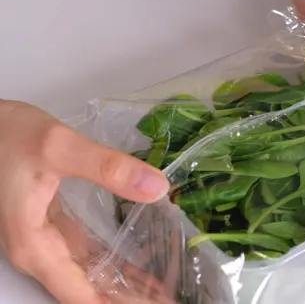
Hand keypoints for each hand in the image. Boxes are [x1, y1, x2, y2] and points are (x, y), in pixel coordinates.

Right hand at [0, 100, 169, 303]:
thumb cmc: (9, 135)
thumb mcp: (60, 147)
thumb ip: (108, 168)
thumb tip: (157, 188)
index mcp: (36, 246)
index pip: (82, 296)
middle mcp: (38, 252)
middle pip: (88, 291)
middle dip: (130, 298)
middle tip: (172, 298)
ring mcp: (43, 241)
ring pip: (89, 275)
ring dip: (124, 284)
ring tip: (165, 289)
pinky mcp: (51, 227)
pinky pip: (86, 255)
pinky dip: (113, 263)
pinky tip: (139, 265)